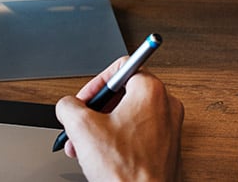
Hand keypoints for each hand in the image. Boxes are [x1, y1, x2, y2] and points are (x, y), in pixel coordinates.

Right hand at [55, 56, 183, 181]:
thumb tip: (67, 105)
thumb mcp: (82, 129)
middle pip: (123, 94)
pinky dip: (118, 141)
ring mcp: (169, 128)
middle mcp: (166, 105)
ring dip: (102, 128)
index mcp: (151, 91)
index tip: (84, 99)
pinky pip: (138, 135)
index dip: (96, 83)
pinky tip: (101, 157)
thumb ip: (69, 106)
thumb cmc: (127, 171)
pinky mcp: (167, 148)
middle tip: (80, 125)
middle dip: (95, 111)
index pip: (121, 67)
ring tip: (84, 146)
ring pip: (128, 116)